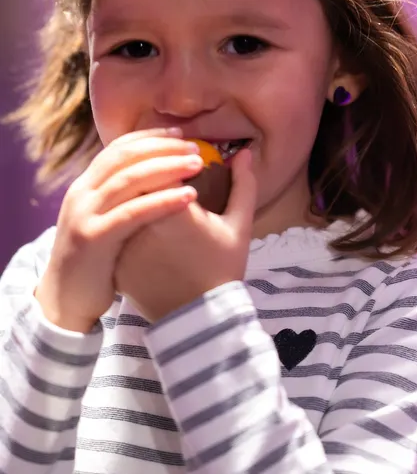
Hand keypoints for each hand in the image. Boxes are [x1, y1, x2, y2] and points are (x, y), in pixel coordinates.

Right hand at [34, 129, 203, 332]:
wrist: (62, 301)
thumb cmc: (94, 261)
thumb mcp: (103, 221)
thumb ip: (121, 199)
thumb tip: (157, 177)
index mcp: (85, 186)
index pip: (117, 148)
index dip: (149, 137)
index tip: (180, 133)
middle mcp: (81, 194)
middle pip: (125, 157)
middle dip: (162, 147)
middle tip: (195, 146)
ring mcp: (84, 215)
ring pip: (129, 179)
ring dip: (167, 168)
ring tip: (198, 164)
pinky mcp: (93, 239)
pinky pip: (133, 213)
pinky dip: (163, 201)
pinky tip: (190, 196)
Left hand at [114, 147, 255, 322]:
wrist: (199, 319)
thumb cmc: (223, 269)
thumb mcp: (239, 226)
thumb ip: (243, 185)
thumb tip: (244, 153)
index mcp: (175, 209)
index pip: (160, 163)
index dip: (169, 154)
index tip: (182, 157)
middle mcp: (144, 222)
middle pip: (136, 178)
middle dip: (148, 167)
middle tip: (164, 167)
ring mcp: (125, 243)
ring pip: (121, 202)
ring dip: (133, 189)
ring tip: (150, 187)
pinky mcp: (116, 259)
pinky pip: (115, 227)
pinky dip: (123, 215)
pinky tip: (136, 212)